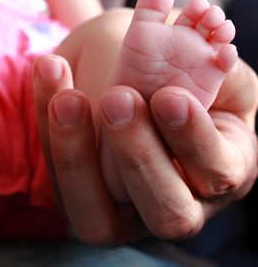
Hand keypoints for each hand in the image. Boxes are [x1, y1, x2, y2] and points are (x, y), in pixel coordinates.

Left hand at [33, 54, 257, 242]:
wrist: (120, 56)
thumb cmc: (171, 60)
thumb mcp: (196, 55)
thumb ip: (204, 64)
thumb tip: (213, 58)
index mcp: (221, 166)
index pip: (219, 172)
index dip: (195, 140)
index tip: (168, 96)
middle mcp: (177, 200)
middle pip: (166, 213)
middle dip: (139, 157)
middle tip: (118, 98)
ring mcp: (123, 209)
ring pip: (96, 213)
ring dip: (77, 153)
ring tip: (68, 96)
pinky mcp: (78, 198)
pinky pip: (56, 180)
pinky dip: (46, 128)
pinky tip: (49, 76)